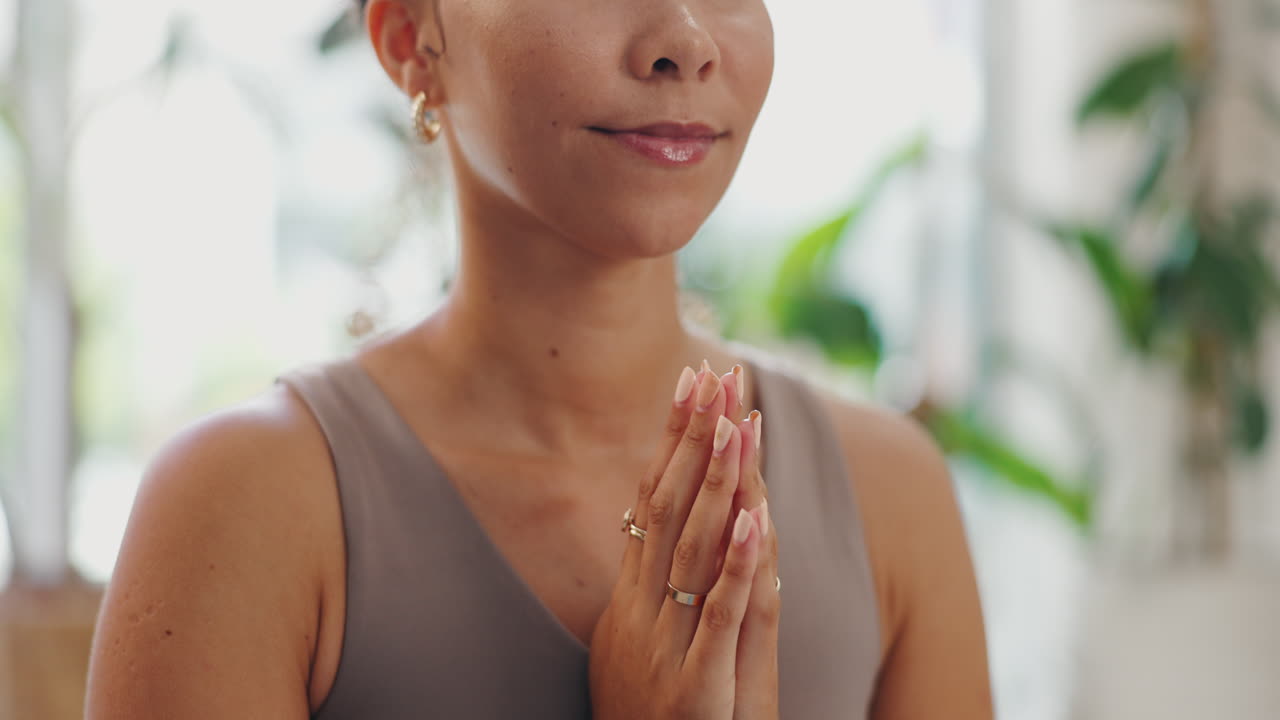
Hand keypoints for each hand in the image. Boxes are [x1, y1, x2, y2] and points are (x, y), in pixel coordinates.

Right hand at [589, 364, 777, 718]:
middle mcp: (640, 617)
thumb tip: (683, 524)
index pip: (649, 504)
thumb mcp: (641, 648)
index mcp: (626, 603)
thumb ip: (660, 589)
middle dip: (693, 441)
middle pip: (669, 514)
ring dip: (719, 486)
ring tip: (736, 423)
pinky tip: (758, 522)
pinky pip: (723, 622)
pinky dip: (741, 570)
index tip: (690, 384)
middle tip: (712, 375)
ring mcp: (667, 652)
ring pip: (696, 555)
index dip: (671, 441)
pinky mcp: (699, 694)